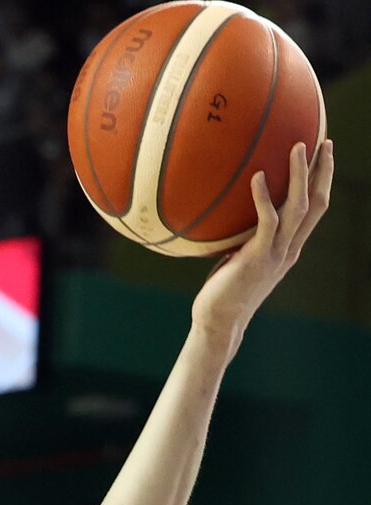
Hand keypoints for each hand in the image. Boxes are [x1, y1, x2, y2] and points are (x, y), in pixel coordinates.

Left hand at [192, 140, 332, 349]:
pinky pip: (266, 222)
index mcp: (289, 248)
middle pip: (317, 204)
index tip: (325, 155)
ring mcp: (275, 254)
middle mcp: (289, 250)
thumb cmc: (225, 291)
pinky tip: (257, 176)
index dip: (324, 182)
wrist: (219, 323)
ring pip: (298, 208)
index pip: (315, 210)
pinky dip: (263, 198)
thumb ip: (249, 236)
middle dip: (324, 172)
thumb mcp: (243, 257)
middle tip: (324, 141)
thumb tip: (233, 212)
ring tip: (297, 147)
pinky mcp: (257, 258)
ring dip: (300, 176)